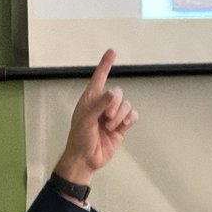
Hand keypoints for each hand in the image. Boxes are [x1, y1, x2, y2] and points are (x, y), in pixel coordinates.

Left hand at [55, 48, 137, 183]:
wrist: (86, 159)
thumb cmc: (79, 139)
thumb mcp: (85, 120)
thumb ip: (99, 105)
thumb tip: (113, 94)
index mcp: (90, 100)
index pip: (99, 78)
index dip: (105, 65)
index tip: (111, 52)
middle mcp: (102, 105)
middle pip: (118, 93)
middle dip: (115, 106)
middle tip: (106, 118)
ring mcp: (113, 116)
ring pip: (126, 105)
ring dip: (119, 116)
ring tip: (109, 127)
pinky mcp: (121, 126)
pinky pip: (132, 115)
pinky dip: (129, 119)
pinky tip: (122, 126)